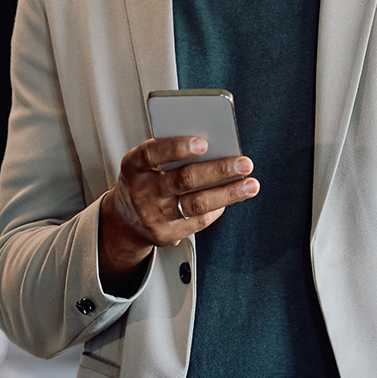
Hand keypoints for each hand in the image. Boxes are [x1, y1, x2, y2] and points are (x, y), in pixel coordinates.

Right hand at [99, 135, 257, 287]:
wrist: (125, 220)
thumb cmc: (145, 181)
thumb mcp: (146, 164)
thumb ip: (172, 154)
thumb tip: (215, 146)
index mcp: (134, 166)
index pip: (152, 153)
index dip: (177, 147)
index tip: (204, 143)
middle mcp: (142, 191)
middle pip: (183, 180)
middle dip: (218, 170)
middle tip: (244, 163)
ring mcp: (153, 216)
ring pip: (196, 203)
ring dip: (228, 193)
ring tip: (251, 184)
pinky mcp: (165, 234)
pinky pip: (198, 221)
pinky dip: (218, 208)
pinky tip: (231, 197)